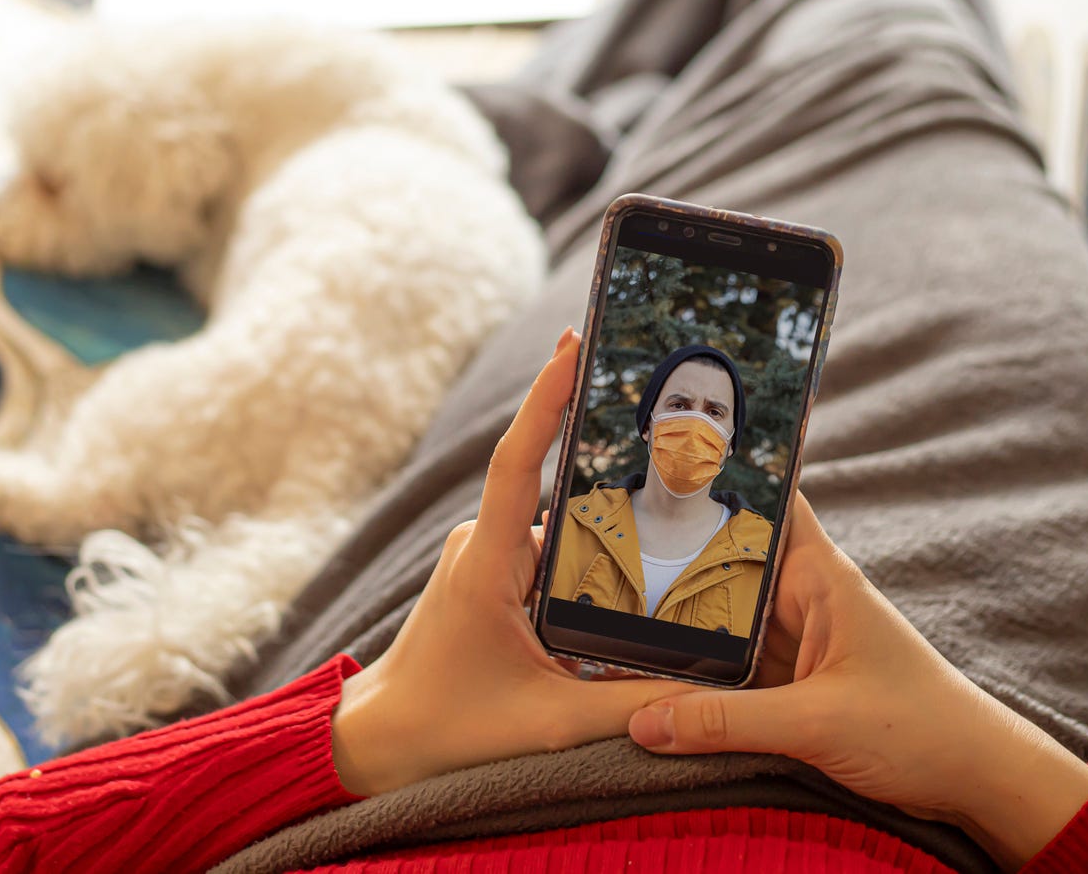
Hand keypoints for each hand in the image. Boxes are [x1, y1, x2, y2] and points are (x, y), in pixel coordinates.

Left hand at [330, 328, 691, 795]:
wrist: (380, 744)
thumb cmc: (450, 731)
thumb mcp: (551, 724)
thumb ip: (631, 706)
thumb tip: (707, 693)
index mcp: (487, 563)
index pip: (518, 462)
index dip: (545, 397)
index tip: (574, 342)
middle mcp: (482, 544)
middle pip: (556, 487)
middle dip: (612, 460)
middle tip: (676, 428)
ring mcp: (485, 556)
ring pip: (560, 525)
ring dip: (607, 524)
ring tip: (678, 511)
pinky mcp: (491, 575)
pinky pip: (549, 548)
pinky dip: (589, 554)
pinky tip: (637, 570)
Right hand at [626, 490, 1087, 868]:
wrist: (974, 779)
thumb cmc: (920, 730)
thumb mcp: (816, 723)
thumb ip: (726, 722)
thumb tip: (643, 722)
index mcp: (819, 576)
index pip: (766, 499)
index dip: (717, 473)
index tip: (654, 451)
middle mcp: (803, 596)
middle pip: (725, 558)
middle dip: (671, 550)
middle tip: (595, 536)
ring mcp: (796, 637)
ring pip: (722, 613)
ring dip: (678, 613)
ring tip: (604, 598)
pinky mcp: (792, 679)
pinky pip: (731, 661)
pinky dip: (696, 664)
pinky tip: (647, 664)